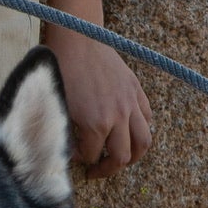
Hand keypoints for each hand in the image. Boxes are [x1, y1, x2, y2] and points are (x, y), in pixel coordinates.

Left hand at [44, 24, 152, 180]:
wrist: (78, 38)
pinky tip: (129, 130)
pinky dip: (141, 128)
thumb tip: (72, 148)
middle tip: (97, 170)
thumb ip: (67, 131)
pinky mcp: (136, 90)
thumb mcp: (60, 104)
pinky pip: (147, 117)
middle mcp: (118, 117)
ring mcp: (130, 103)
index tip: (73, 156)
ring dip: (134, 156)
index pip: (92, 156)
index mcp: (95, 124)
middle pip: (122, 157)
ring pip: (143, 142)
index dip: (81, 160)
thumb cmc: (61, 68)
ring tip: (122, 159)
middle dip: (108, 168)